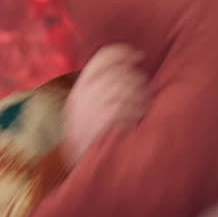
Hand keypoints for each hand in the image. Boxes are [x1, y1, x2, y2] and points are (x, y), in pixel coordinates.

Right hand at [63, 45, 147, 164]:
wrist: (76, 163)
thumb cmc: (85, 135)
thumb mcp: (81, 106)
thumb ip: (96, 87)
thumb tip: (125, 67)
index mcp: (80, 87)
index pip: (103, 58)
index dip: (124, 52)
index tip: (139, 55)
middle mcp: (86, 94)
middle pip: (121, 72)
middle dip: (136, 79)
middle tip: (141, 90)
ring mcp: (96, 107)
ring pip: (128, 88)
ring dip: (140, 95)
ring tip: (141, 106)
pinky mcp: (107, 121)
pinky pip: (130, 106)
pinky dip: (138, 110)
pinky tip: (138, 117)